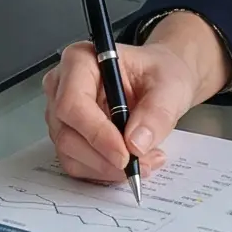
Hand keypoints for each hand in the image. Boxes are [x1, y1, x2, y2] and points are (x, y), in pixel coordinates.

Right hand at [43, 10, 231, 183]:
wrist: (160, 82)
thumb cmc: (160, 74)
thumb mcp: (170, 86)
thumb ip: (156, 112)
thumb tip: (136, 144)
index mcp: (80, 60)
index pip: (73, 102)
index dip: (96, 133)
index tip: (125, 154)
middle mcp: (62, 86)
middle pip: (67, 133)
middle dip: (104, 157)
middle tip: (141, 164)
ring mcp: (61, 114)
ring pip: (70, 153)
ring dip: (107, 168)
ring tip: (146, 161)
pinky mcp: (67, 136)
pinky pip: (76, 164)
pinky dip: (104, 171)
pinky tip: (131, 162)